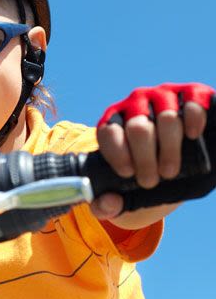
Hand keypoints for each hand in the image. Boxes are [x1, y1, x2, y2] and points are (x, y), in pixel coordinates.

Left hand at [92, 83, 214, 218]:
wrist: (171, 157)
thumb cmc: (140, 171)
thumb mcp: (120, 189)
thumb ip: (105, 204)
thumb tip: (107, 205)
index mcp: (112, 121)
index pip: (108, 131)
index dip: (118, 154)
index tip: (128, 174)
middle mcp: (135, 104)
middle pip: (139, 129)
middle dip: (145, 160)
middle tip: (150, 181)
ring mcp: (162, 96)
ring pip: (166, 118)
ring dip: (169, 150)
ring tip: (169, 172)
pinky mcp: (189, 93)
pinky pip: (192, 101)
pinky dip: (193, 119)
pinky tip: (192, 136)